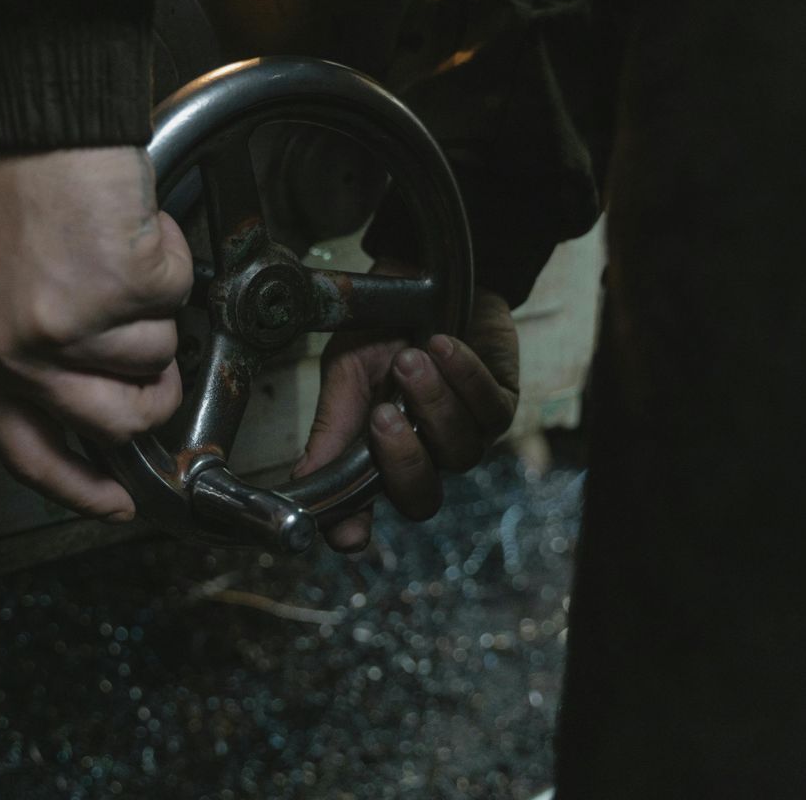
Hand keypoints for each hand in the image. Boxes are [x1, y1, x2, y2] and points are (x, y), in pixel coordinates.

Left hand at [0, 146, 192, 521]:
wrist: (35, 123)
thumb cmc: (12, 190)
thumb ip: (27, 357)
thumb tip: (90, 403)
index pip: (30, 456)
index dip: (82, 489)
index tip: (116, 502)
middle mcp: (20, 355)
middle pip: (118, 422)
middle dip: (154, 393)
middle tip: (156, 354)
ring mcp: (73, 327)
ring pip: (158, 355)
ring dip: (154, 305)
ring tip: (114, 255)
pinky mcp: (123, 289)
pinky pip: (178, 295)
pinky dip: (168, 256)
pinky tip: (129, 226)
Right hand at [292, 260, 520, 551]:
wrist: (422, 273)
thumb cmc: (380, 327)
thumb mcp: (344, 371)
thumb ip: (332, 425)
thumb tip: (303, 481)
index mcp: (376, 454)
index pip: (364, 509)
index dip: (355, 527)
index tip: (348, 532)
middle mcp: (423, 454)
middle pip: (421, 499)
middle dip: (403, 461)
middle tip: (382, 413)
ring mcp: (467, 434)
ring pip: (459, 452)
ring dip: (433, 403)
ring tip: (412, 357)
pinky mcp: (502, 404)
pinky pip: (490, 409)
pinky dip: (464, 377)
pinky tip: (443, 344)